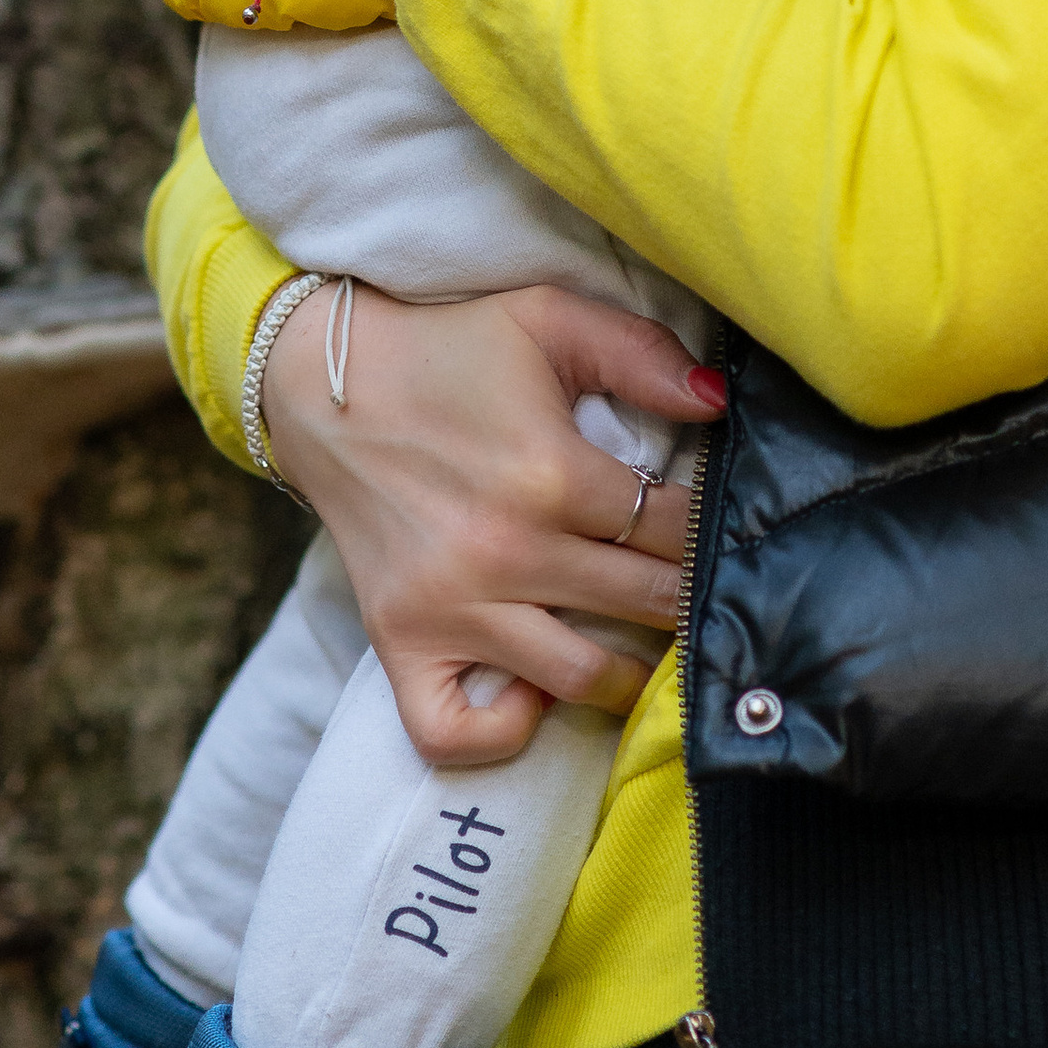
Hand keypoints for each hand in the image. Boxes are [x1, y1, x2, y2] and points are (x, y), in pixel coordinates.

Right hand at [263, 282, 721, 762]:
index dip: (710, 530)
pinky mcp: (401, 643)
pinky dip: (505, 730)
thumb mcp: (546, 316)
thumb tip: (719, 404)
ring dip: (629, 670)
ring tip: (643, 644)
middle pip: (644, 605)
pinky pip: (456, 731)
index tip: (722, 527)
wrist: (325, 384)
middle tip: (703, 591)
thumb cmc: (449, 348)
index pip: (675, 529)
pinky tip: (535, 691)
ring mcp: (450, 608)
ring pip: (579, 679)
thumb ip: (640, 352)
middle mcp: (504, 551)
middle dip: (687, 598)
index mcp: (550, 472)